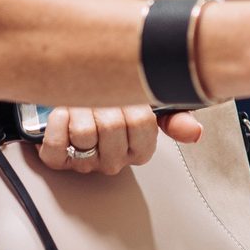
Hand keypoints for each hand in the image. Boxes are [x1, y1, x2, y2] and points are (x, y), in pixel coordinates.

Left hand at [35, 105, 204, 173]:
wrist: (74, 88)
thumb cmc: (112, 97)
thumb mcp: (153, 102)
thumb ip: (176, 116)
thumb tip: (193, 132)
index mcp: (138, 149)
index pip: (143, 127)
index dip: (134, 107)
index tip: (126, 92)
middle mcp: (112, 159)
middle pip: (111, 129)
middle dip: (104, 103)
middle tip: (100, 93)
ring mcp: (84, 161)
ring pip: (83, 135)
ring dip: (78, 108)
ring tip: (79, 100)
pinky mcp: (57, 159)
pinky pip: (56, 149)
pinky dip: (56, 126)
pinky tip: (61, 113)